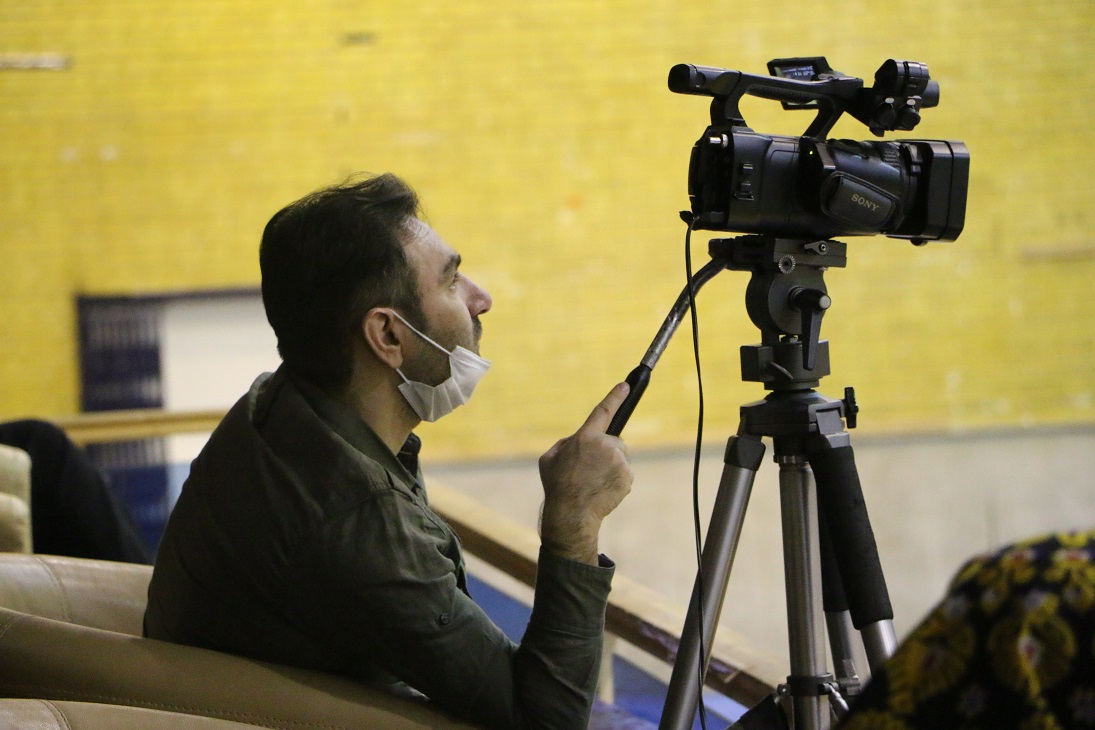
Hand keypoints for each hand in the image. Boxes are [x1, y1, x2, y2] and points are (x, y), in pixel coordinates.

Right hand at [538, 383, 633, 564]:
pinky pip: (623, 473)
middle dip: (604, 450)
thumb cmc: (557, 484)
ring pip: (619, 457)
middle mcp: (606, 446)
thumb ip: (567, 443)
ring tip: (593, 481)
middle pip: (612, 440)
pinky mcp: (627, 477)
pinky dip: (615, 479)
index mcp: (586, 437)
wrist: (572, 513)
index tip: (626, 385)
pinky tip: (602, 488)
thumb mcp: (549, 457)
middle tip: (588, 468)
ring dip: (610, 465)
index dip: (615, 396)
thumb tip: (579, 440)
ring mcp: (619, 462)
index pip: (603, 411)